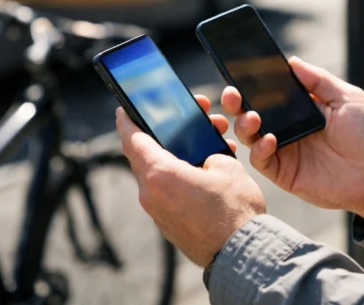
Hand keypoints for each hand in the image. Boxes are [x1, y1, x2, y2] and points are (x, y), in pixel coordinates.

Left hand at [116, 96, 264, 266]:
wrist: (240, 254)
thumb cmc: (235, 210)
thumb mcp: (228, 167)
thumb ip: (209, 154)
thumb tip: (204, 161)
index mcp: (161, 174)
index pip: (133, 140)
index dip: (127, 122)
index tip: (123, 110)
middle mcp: (151, 194)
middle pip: (145, 156)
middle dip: (162, 136)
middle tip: (181, 123)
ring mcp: (157, 212)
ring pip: (157, 175)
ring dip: (173, 158)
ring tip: (202, 150)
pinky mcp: (167, 224)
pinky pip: (165, 193)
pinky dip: (177, 178)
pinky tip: (202, 173)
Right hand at [222, 57, 363, 223]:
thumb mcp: (348, 98)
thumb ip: (319, 80)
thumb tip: (292, 61)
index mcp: (301, 108)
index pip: (271, 92)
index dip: (254, 82)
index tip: (240, 70)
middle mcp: (288, 127)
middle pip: (252, 112)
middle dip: (237, 101)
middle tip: (232, 93)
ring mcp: (284, 150)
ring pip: (250, 135)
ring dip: (244, 123)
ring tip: (252, 116)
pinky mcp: (284, 172)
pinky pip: (261, 160)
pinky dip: (259, 148)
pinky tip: (270, 139)